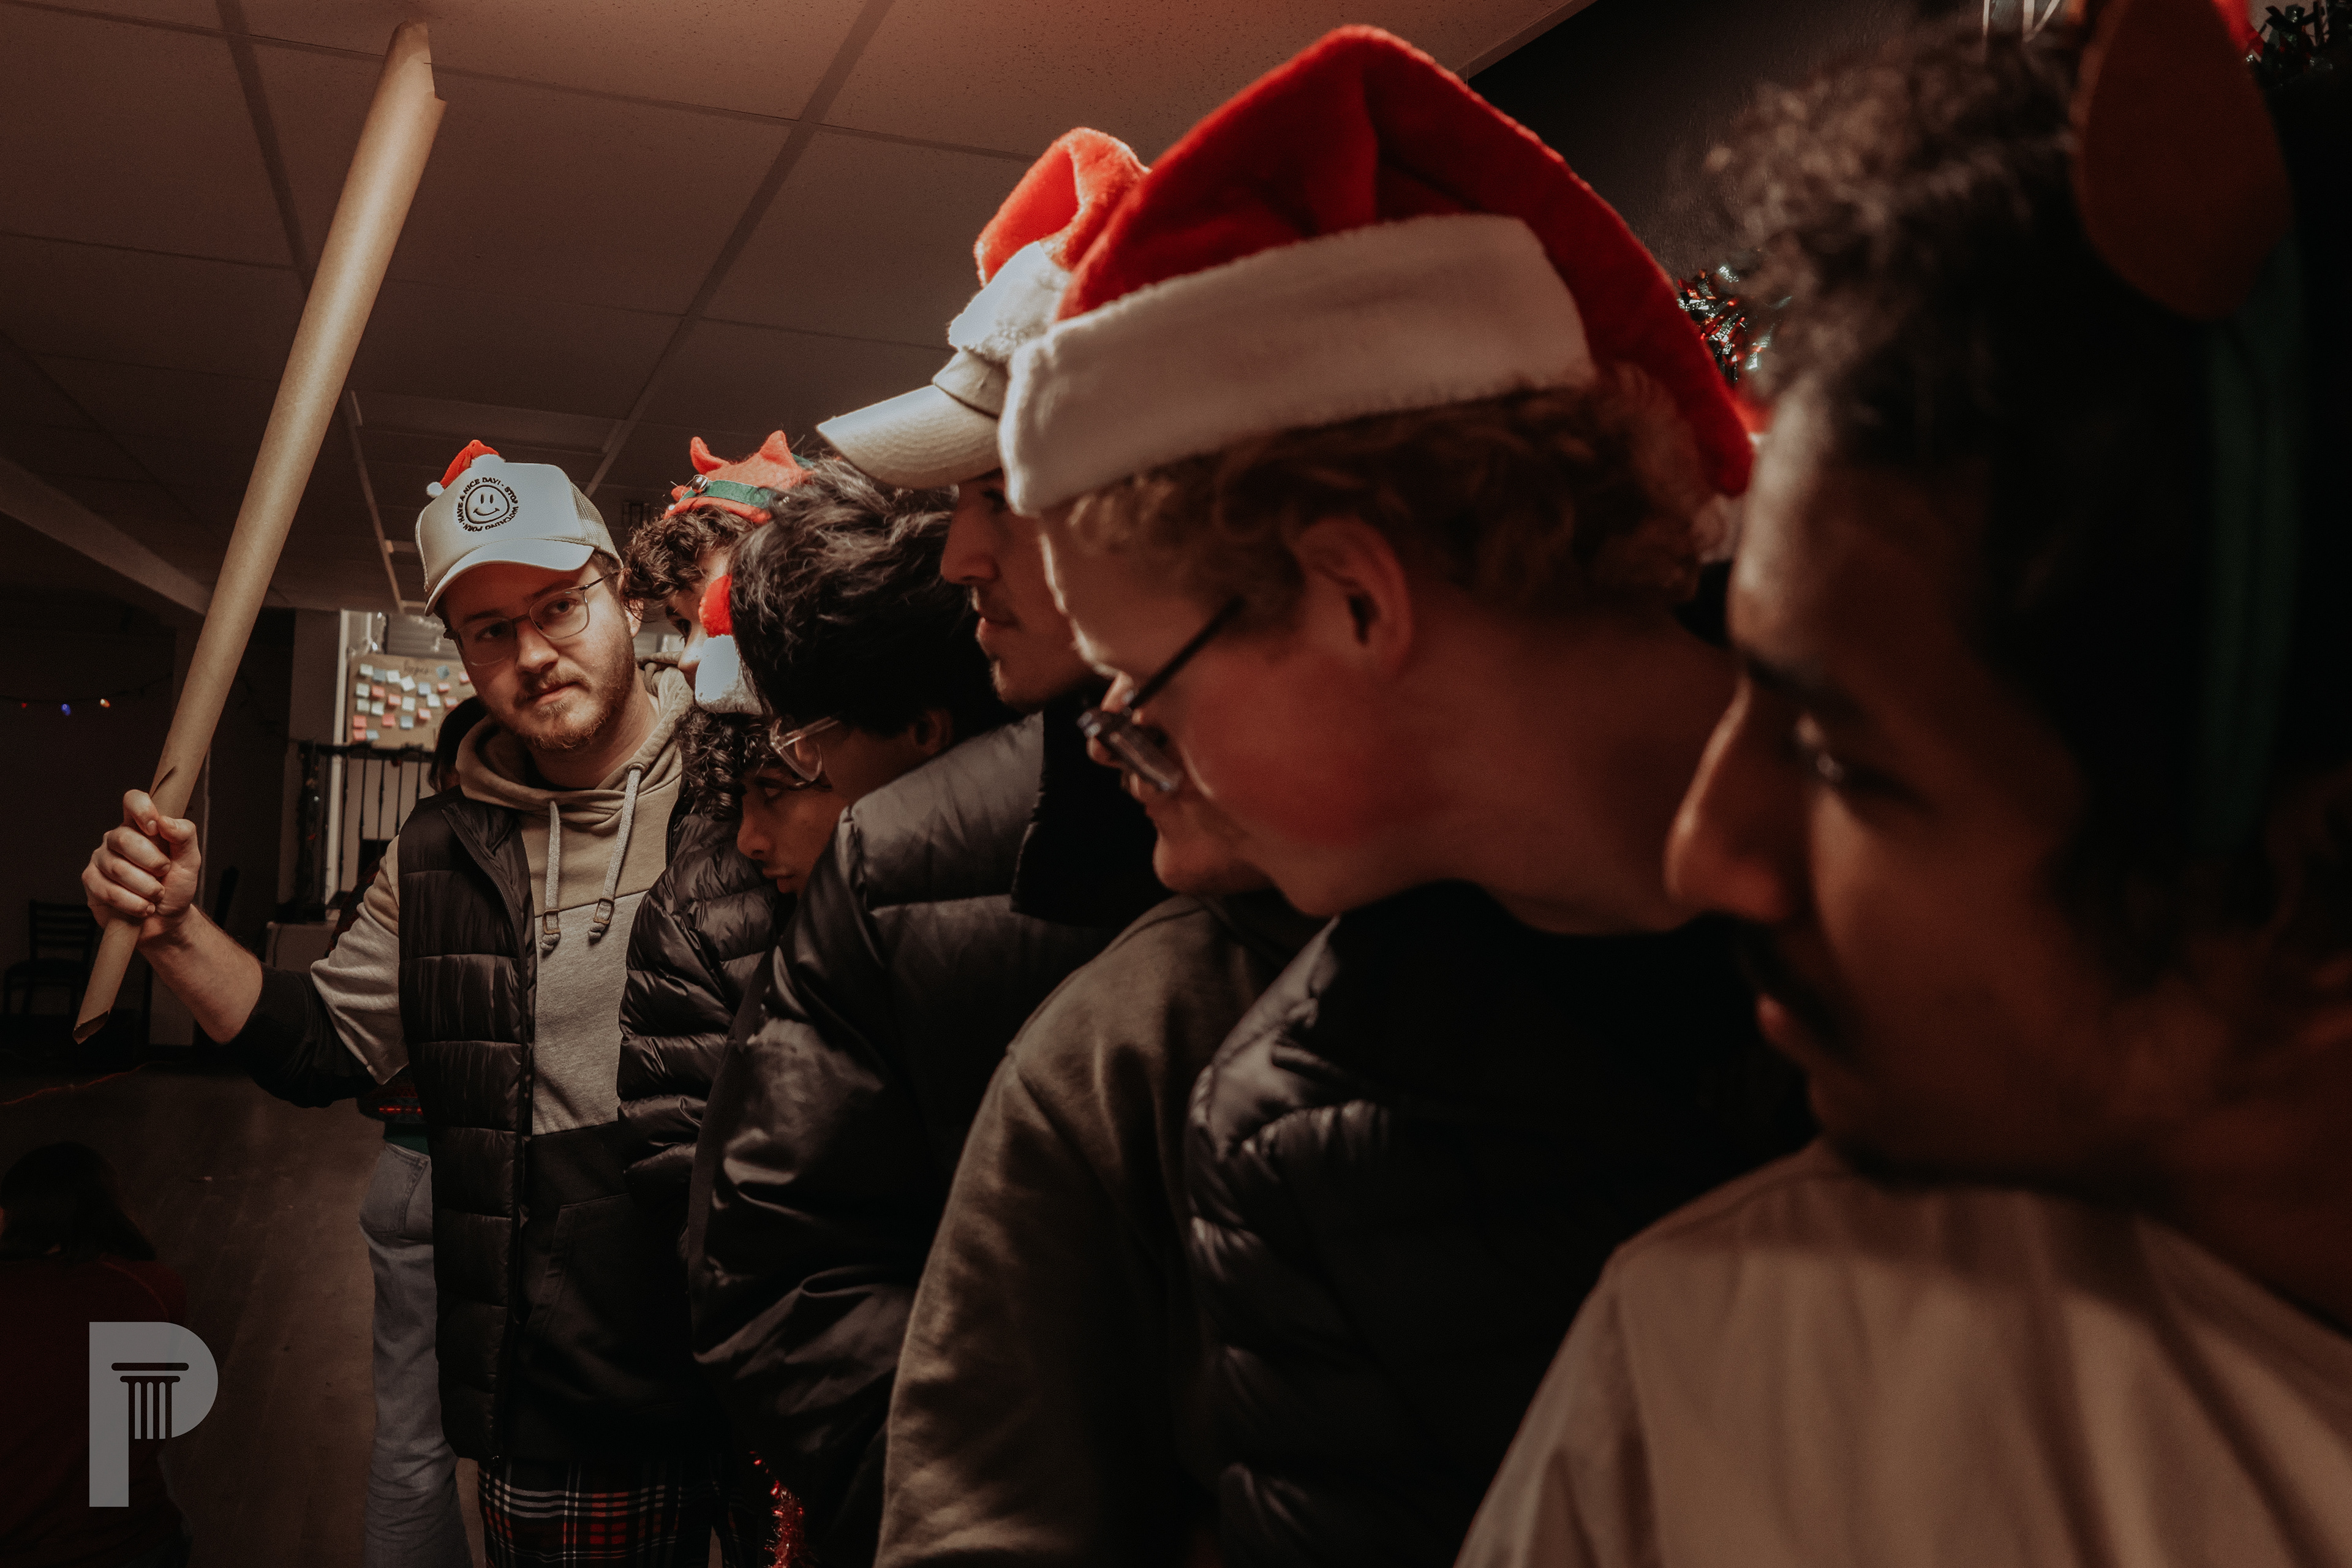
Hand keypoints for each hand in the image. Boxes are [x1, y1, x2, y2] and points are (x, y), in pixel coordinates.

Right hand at [84, 789, 202, 944]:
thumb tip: (165, 821)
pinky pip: (107, 890)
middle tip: (164, 874)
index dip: (142, 810)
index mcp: (141, 826)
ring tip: (157, 895)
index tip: (154, 829)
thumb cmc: (176, 886)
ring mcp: (101, 859)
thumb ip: (184, 836)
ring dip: (145, 887)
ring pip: (117, 868)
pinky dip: (132, 902)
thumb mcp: (190, 861)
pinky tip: (143, 907)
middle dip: (151, 862)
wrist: (166, 921)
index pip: (133, 801)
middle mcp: (117, 839)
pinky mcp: (91, 881)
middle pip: (124, 839)